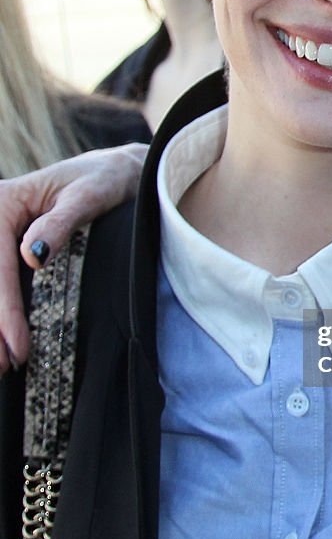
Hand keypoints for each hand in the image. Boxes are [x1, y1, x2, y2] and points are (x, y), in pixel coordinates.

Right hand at [0, 143, 146, 373]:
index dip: (3, 310)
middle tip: (5, 366)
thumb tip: (32, 255)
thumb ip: (61, 223)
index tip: (17, 346)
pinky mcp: (6, 246)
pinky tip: (4, 340)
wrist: (115, 172)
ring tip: (2, 364)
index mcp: (3, 202)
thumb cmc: (105, 180)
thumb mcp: (89, 196)